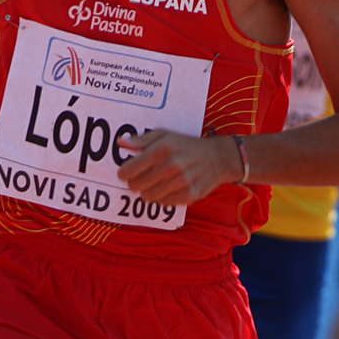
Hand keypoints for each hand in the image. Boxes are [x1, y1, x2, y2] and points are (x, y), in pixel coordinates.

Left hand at [116, 130, 236, 203]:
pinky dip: (164, 197)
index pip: (128, 170)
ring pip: (148, 197)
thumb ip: (141, 140)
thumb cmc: (186, 145)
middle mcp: (171, 166)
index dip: (124, 173)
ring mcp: (181, 182)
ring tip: (157, 182)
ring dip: (149, 191)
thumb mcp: (164, 135)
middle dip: (136, 182)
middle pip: (136, 186)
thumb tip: (120, 143)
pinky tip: (170, 188)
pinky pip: (164, 203)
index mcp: (161, 150)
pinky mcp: (189, 195)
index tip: (127, 173)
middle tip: (143, 177)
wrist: (218, 157)